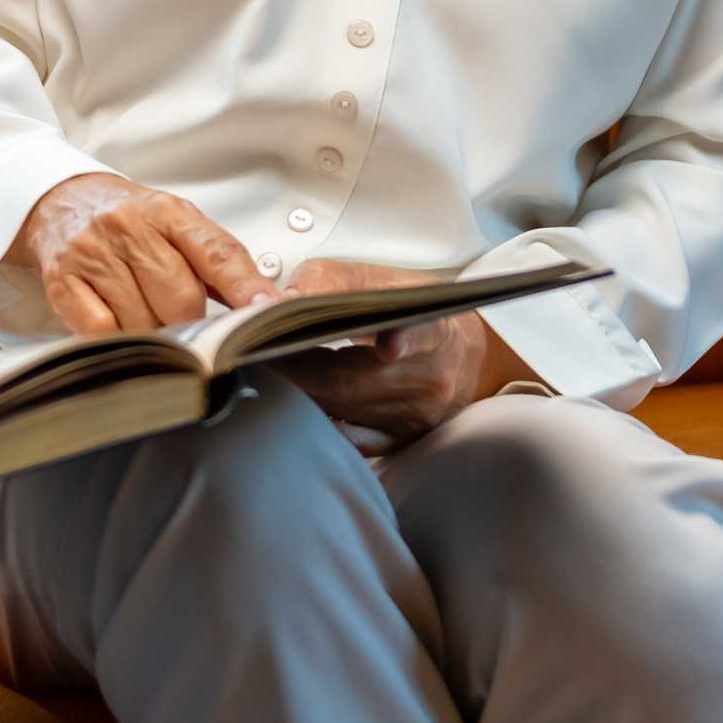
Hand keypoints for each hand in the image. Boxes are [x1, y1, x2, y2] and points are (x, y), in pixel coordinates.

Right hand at [11, 172, 274, 334]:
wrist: (63, 201)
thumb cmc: (130, 221)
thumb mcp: (176, 225)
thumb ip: (214, 263)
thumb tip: (259, 305)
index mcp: (169, 212)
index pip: (216, 252)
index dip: (245, 285)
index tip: (267, 309)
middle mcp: (130, 227)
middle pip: (180, 297)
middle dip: (190, 322)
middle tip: (186, 323)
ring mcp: (93, 253)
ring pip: (142, 320)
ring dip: (153, 333)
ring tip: (147, 317)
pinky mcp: (62, 280)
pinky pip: (101, 330)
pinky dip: (116, 339)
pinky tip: (119, 326)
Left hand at [276, 256, 513, 448]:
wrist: (463, 354)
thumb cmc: (413, 312)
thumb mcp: (382, 281)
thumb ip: (332, 280)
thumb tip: (284, 300)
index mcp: (435, 331)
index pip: (421, 333)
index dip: (404, 339)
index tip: (389, 344)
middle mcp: (431, 379)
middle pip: (354, 380)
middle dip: (300, 367)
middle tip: (259, 353)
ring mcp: (416, 416)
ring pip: (343, 410)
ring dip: (302, 393)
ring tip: (271, 371)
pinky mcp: (401, 441)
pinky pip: (349, 441)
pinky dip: (320, 423)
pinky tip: (298, 407)